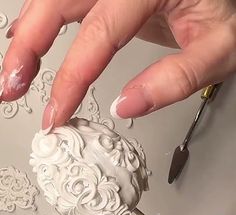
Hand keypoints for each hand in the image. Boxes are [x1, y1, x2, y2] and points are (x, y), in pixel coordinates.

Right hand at [2, 0, 235, 129]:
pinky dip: (40, 15)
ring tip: (12, 70)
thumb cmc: (230, 10)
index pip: (99, 36)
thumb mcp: (219, 50)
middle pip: (59, 0)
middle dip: (28, 47)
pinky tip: (27, 35)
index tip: (55, 114)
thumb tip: (125, 105)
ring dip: (27, 32)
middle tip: (10, 87)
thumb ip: (175, 80)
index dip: (70, 79)